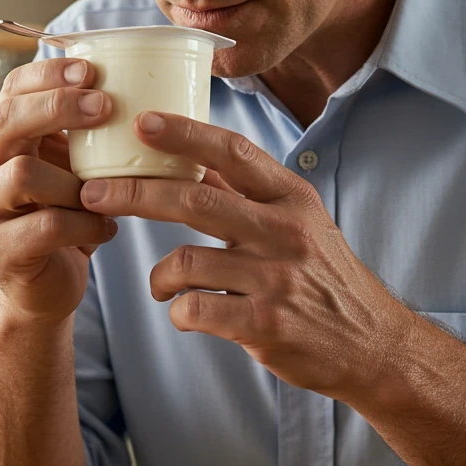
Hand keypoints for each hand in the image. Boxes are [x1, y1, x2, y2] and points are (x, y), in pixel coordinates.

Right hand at [0, 58, 116, 323]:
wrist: (44, 288)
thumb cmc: (65, 217)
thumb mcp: (72, 168)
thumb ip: (84, 136)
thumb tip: (142, 88)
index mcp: (1, 140)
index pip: (12, 90)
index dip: (48, 74)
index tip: (91, 69)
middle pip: (8, 122)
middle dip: (57, 108)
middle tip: (105, 106)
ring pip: (22, 175)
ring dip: (74, 179)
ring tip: (105, 189)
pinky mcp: (1, 251)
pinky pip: (46, 226)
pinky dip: (85, 222)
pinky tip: (107, 226)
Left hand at [79, 112, 405, 399]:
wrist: (372, 345)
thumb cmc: (324, 278)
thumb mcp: (300, 222)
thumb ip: (248, 193)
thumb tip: (193, 154)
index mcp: (291, 197)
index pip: (233, 151)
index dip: (185, 133)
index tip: (142, 121)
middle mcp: (285, 231)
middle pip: (195, 198)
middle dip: (135, 192)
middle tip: (92, 193)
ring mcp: (276, 279)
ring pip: (186, 261)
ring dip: (160, 276)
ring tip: (163, 286)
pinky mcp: (266, 325)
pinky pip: (196, 310)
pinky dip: (179, 312)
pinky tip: (188, 314)